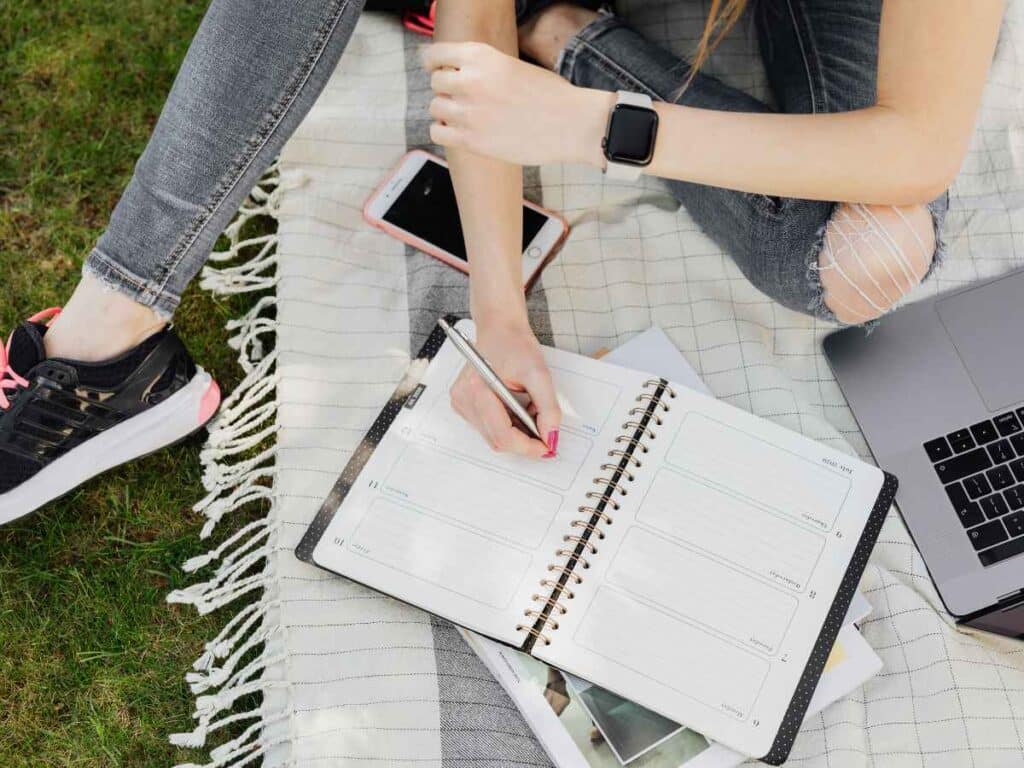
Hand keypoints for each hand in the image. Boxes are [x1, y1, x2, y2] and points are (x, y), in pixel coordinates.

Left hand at [422, 42, 610, 167]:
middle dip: (446, 89)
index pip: (435, 54)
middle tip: (462, 98)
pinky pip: (438, 132)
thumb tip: (459, 77)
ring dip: (446, 111)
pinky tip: (459, 131)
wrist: (571, 124)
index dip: (434, 62)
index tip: (437, 69)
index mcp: (481, 56)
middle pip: (435, 82)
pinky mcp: (472, 140)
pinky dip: (444, 131)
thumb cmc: (551, 96)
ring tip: (465, 116)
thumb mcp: (513, 65)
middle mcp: (470, 81)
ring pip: (435, 107)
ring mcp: (469, 112)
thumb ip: (483, 69)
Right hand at [450, 319, 561, 458]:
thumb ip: (547, 408)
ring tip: (529, 408)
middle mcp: (464, 400)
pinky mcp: (464, 405)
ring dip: (517, 432)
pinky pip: (489, 428)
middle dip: (525, 439)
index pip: (502, 435)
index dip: (528, 447)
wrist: (499, 329)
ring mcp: (461, 404)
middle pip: (498, 440)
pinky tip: (516, 408)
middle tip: (544, 427)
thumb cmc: (514, 345)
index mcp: (477, 390)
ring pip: (494, 437)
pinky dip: (508, 425)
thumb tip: (550, 436)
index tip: (547, 446)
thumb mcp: (539, 373)